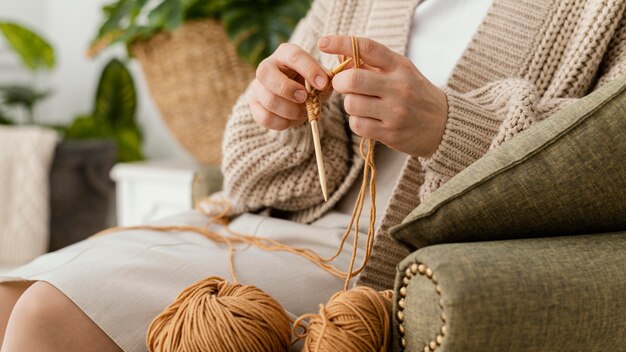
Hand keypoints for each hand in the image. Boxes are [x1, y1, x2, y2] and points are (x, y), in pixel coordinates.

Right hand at [250, 43, 329, 130]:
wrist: (297, 98)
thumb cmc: (311, 83)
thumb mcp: (321, 78)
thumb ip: (326, 80)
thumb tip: (326, 83)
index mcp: (285, 53)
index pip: (294, 56)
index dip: (309, 70)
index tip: (323, 84)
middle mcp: (267, 66)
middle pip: (266, 74)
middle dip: (287, 89)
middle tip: (304, 98)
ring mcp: (258, 86)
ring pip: (268, 99)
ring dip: (290, 110)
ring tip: (303, 112)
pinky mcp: (254, 105)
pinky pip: (264, 117)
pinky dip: (282, 123)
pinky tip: (292, 120)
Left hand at [318, 35, 447, 156]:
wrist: (444, 125)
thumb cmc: (415, 94)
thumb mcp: (399, 73)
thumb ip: (371, 65)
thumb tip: (339, 57)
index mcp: (400, 66)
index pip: (367, 48)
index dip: (341, 43)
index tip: (323, 42)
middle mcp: (399, 87)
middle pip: (353, 80)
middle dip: (340, 82)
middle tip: (343, 85)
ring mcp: (395, 112)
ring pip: (351, 105)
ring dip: (350, 104)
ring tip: (362, 105)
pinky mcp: (391, 133)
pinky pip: (357, 125)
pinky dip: (357, 122)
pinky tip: (368, 120)